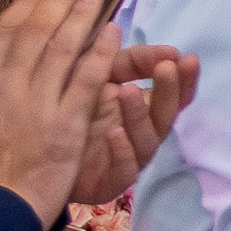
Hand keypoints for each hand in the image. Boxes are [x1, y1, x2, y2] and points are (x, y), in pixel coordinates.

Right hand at [0, 0, 115, 223]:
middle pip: (38, 31)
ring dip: (83, 17)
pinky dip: (100, 55)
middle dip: (61, 0)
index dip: (30, 3)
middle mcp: (6, 84)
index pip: (6, 30)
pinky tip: (112, 33)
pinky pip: (86, 81)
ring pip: (63, 48)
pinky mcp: (65, 125)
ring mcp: (37, 103)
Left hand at [68, 48, 196, 212]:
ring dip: (139, 115)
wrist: (43, 151)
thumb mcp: (102, 74)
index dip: (185, 79)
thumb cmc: (76, 107)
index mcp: (146, 110)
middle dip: (169, 91)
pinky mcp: (111, 181)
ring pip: (145, 142)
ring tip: (128, 91)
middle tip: (166, 68)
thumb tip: (169, 50)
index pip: (175, 96)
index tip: (188, 58)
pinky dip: (121, 150)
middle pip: (166, 116)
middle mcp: (144, 135)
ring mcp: (129, 159)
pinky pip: (124, 169)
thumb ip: (132, 62)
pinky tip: (113, 131)